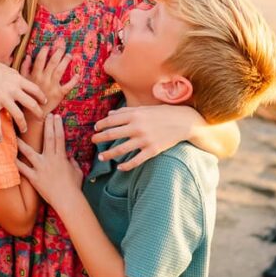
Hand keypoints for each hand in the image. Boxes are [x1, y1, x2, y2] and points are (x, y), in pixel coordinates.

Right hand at [0, 50, 44, 138]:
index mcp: (17, 79)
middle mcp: (13, 89)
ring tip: (25, 130)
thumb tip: (21, 78)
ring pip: (18, 115)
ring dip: (23, 125)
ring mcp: (3, 98)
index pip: (35, 89)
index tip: (44, 102)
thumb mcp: (6, 68)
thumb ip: (15, 76)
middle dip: (38, 113)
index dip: (42, 97)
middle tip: (41, 119)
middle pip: (31, 104)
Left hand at [17, 114, 82, 210]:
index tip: (55, 116)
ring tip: (16, 132)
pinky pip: (23, 169)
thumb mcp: (77, 172)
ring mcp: (41, 168)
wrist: (68, 200)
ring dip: (22, 141)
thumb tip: (70, 157)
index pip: (59, 137)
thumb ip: (73, 163)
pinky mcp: (34, 178)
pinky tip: (9, 156)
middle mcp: (51, 160)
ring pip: (30, 152)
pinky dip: (16, 163)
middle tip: (43, 115)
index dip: (57, 125)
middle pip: (48, 139)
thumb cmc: (74, 187)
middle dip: (46, 125)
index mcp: (61, 157)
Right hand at [21, 41, 73, 120]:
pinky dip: (73, 81)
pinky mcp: (59, 94)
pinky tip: (78, 74)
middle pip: (52, 63)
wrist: (33, 113)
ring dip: (65, 62)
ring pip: (60, 71)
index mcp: (34, 75)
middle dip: (58, 53)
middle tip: (62, 46)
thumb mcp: (23, 81)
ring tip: (70, 55)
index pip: (40, 60)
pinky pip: (67, 87)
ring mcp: (52, 87)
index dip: (44, 51)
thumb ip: (25, 68)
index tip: (48, 46)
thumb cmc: (27, 95)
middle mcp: (44, 79)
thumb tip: (28, 56)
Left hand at [92, 103, 220, 170]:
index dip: (100, 125)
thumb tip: (109, 114)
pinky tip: (120, 168)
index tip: (95, 129)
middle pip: (112, 135)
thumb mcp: (144, 108)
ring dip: (109, 154)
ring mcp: (144, 140)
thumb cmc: (162, 113)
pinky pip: (136, 160)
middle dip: (99, 139)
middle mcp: (137, 127)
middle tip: (92, 142)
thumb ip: (126, 111)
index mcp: (134, 115)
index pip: (111, 121)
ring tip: (101, 158)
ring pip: (121, 150)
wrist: (183, 122)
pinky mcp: (152, 150)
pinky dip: (126, 166)